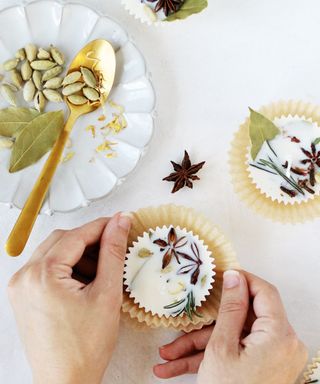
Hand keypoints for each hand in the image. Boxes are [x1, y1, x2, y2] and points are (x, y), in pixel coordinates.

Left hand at [8, 213, 130, 383]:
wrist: (66, 382)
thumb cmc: (86, 346)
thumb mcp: (107, 293)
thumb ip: (113, 252)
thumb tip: (120, 223)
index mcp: (42, 275)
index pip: (76, 236)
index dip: (102, 226)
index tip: (120, 222)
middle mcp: (24, 277)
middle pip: (62, 240)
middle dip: (90, 240)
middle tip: (113, 245)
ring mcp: (20, 287)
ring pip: (53, 252)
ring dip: (78, 255)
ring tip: (100, 272)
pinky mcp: (23, 296)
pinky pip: (46, 268)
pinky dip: (66, 268)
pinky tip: (85, 282)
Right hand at [154, 271, 307, 382]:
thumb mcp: (222, 347)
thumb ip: (230, 308)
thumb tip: (234, 277)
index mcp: (279, 335)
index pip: (264, 291)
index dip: (241, 279)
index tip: (220, 275)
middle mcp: (282, 344)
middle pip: (241, 319)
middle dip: (205, 324)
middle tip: (185, 318)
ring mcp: (272, 357)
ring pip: (232, 338)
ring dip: (199, 346)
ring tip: (167, 355)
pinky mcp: (262, 366)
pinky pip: (234, 353)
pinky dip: (208, 358)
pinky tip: (176, 365)